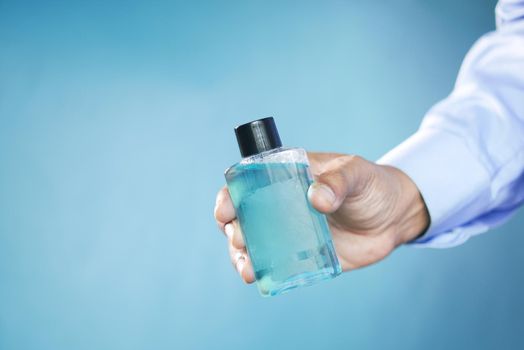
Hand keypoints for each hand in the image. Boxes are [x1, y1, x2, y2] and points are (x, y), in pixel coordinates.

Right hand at [214, 152, 429, 282]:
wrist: (394, 217)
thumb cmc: (371, 185)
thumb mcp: (356, 174)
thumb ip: (338, 182)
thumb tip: (317, 199)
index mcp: (285, 178)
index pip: (247, 184)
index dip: (229, 197)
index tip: (226, 210)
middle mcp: (280, 206)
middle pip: (242, 218)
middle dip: (234, 231)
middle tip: (241, 240)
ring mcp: (288, 232)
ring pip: (253, 245)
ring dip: (241, 257)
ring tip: (247, 269)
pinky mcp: (301, 256)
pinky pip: (275, 265)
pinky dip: (263, 273)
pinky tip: (260, 279)